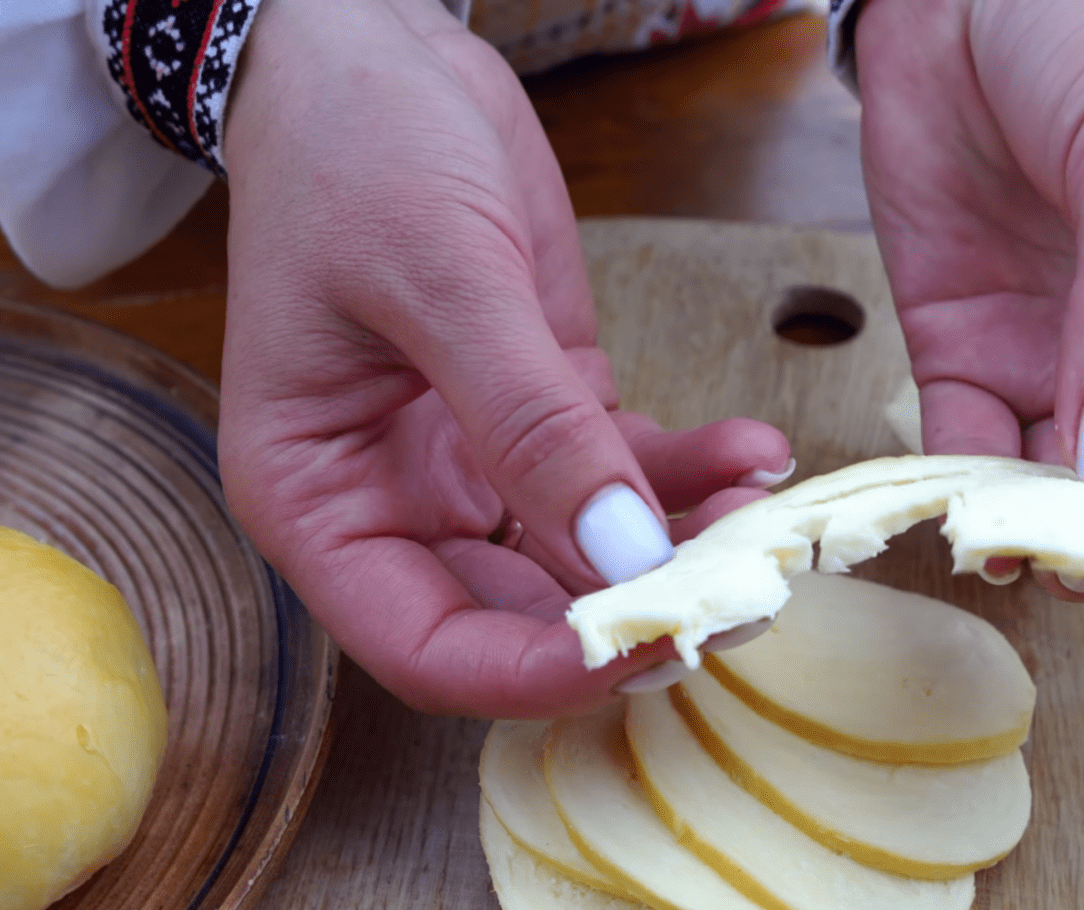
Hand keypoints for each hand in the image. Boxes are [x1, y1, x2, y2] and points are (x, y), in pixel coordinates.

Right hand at [218, 0, 789, 715]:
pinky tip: (751, 452)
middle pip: (520, 617)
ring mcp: (474, 469)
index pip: (424, 643)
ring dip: (679, 548)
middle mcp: (396, 506)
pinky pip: (623, 477)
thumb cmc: (355, 153)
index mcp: (321, 502)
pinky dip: (688, 476)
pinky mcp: (544, 420)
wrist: (376, 56)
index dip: (530, 673)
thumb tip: (621, 556)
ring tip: (762, 518)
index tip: (639, 648)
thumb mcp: (443, 279)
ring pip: (587, 558)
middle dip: (630, 617)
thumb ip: (530, 423)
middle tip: (737, 596)